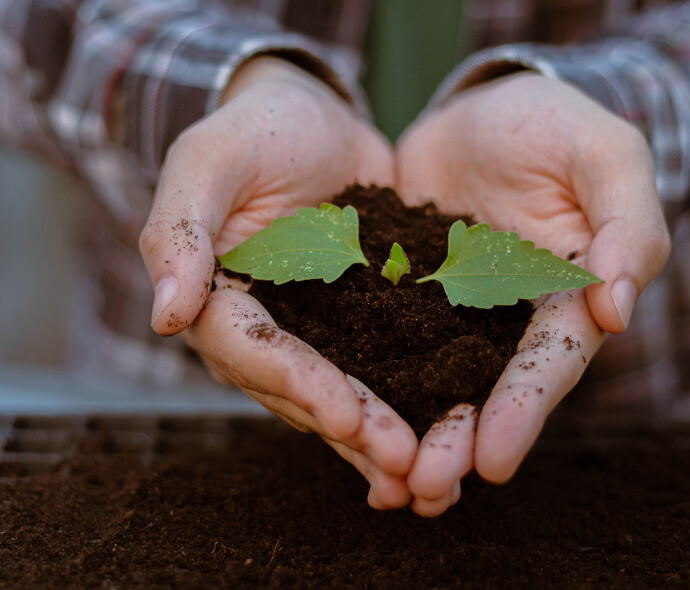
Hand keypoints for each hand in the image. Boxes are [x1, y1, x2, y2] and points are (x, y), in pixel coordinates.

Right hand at [139, 57, 416, 509]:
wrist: (313, 118)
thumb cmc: (255, 129)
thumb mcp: (210, 160)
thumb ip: (180, 230)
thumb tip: (163, 317)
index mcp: (219, 300)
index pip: (253, 353)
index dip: (297, 384)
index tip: (346, 415)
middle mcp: (266, 329)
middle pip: (302, 390)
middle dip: (352, 428)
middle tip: (406, 464)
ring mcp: (317, 330)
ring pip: (345, 393)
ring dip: (381, 436)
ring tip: (428, 475)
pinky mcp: (364, 322)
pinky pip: (385, 365)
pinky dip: (409, 400)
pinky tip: (446, 431)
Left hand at [395, 72, 669, 514]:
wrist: (484, 108)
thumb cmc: (557, 126)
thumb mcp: (607, 156)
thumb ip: (626, 226)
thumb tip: (616, 308)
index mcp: (565, 298)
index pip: (549, 364)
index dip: (523, 411)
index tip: (493, 460)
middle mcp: (506, 318)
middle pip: (484, 388)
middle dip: (458, 440)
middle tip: (426, 487)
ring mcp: (449, 309)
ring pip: (429, 377)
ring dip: (409, 427)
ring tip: (381, 478)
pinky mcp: (401, 291)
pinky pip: (379, 335)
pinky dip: (364, 375)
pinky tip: (336, 411)